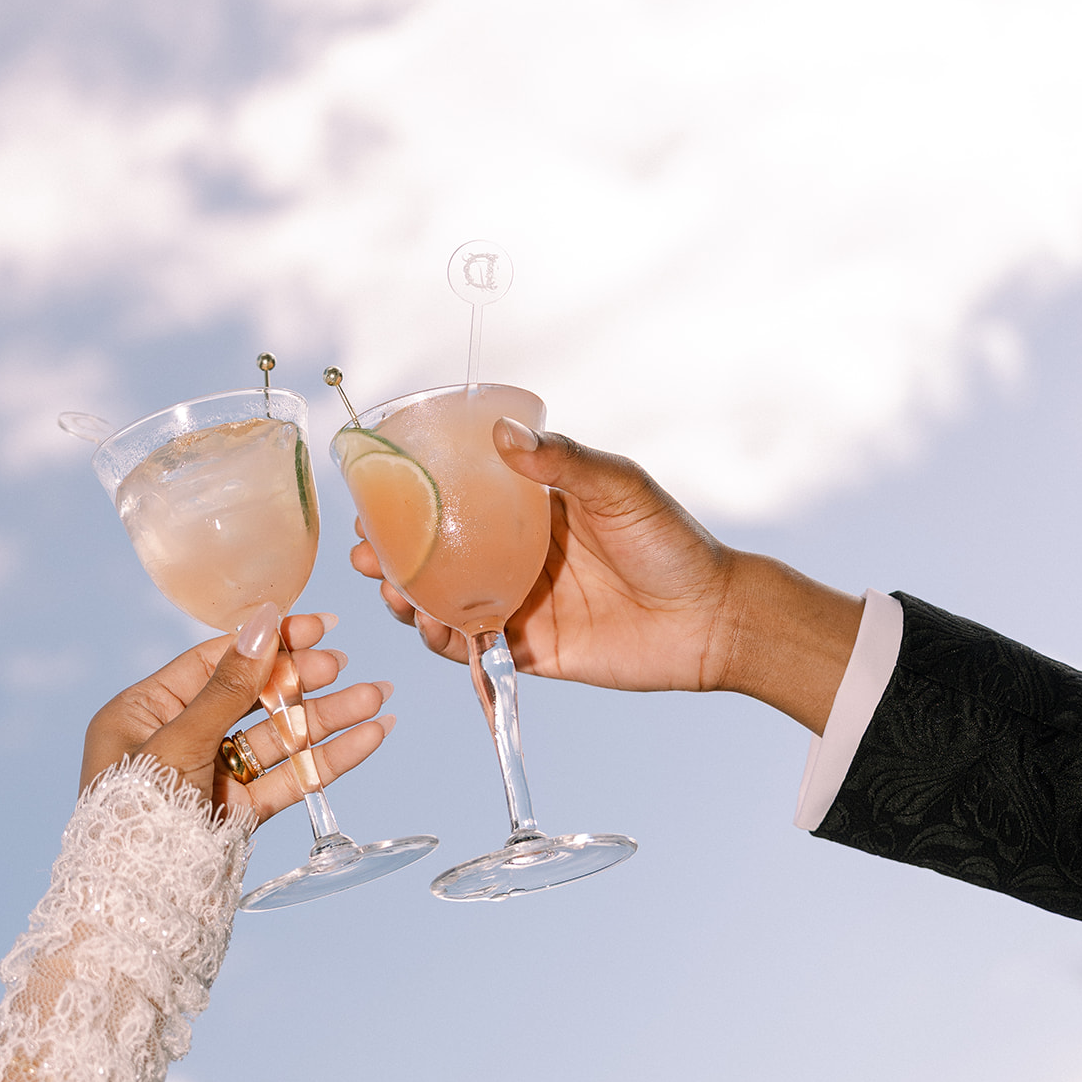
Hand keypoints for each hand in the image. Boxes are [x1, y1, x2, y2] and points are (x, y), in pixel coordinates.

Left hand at [79, 606, 395, 821]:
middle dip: (304, 682)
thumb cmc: (132, 822)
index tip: (317, 627)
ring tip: (378, 698)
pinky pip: (286, 779)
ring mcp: (209, 777)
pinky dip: (326, 761)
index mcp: (143, 711)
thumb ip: (227, 686)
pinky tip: (366, 738)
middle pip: (253, 698)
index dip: (269, 643)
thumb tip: (263, 622)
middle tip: (345, 666)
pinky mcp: (236, 814)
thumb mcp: (177, 743)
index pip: (217, 661)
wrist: (131, 917)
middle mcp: (176, 739)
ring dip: (327, 719)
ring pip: (277, 738)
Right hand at [352, 424, 749, 691]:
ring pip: (448, 602)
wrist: (713, 619)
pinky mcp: (532, 648)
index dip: (414, 500)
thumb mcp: (618, 487)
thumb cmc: (673, 542)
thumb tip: (501, 432)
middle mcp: (519, 556)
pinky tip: (431, 630)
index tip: (377, 499)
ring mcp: (522, 604)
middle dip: (396, 556)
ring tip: (395, 593)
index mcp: (534, 511)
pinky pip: (476, 648)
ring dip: (411, 600)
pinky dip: (447, 643)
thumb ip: (562, 461)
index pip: (460, 500)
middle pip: (441, 555)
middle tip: (368, 555)